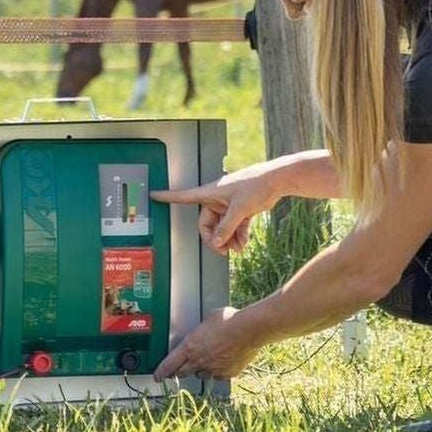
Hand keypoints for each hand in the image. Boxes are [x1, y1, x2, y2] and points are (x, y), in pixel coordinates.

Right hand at [152, 164, 279, 254]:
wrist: (277, 180)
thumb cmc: (256, 185)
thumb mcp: (239, 209)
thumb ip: (227, 228)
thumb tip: (217, 242)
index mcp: (211, 192)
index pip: (184, 195)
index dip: (168, 196)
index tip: (154, 195)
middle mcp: (217, 199)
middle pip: (207, 223)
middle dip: (215, 238)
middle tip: (223, 250)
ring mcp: (229, 204)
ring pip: (222, 227)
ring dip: (228, 239)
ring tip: (237, 249)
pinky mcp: (241, 209)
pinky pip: (234, 226)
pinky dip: (238, 235)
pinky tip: (243, 244)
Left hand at [154, 307, 257, 380]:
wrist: (249, 329)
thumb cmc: (229, 320)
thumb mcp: (208, 319)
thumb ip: (201, 330)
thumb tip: (203, 329)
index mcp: (190, 347)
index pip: (169, 364)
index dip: (161, 372)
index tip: (158, 376)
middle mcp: (199, 361)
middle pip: (182, 372)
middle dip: (178, 372)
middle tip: (177, 370)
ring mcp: (213, 369)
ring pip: (200, 374)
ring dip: (199, 370)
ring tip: (204, 361)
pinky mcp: (226, 374)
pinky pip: (217, 376)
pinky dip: (217, 371)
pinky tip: (221, 362)